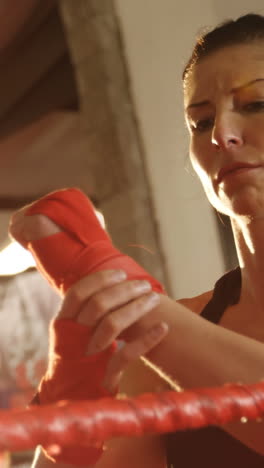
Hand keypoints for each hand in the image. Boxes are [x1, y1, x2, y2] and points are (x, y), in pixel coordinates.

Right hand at [57, 269, 168, 391]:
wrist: (72, 399)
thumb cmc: (78, 360)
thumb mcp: (75, 334)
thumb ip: (87, 313)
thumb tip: (114, 284)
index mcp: (63, 324)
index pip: (77, 293)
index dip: (100, 280)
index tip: (121, 274)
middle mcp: (71, 338)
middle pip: (97, 304)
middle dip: (124, 290)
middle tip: (144, 286)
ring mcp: (86, 358)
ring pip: (112, 325)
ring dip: (137, 308)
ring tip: (154, 299)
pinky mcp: (103, 376)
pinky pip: (127, 355)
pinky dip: (147, 340)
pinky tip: (163, 328)